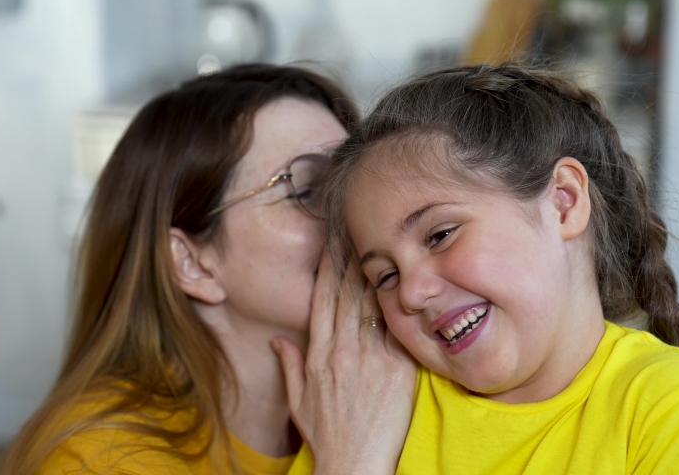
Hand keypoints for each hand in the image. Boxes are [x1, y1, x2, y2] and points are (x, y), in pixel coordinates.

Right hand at [271, 253, 417, 474]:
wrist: (355, 464)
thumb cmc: (327, 434)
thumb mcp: (299, 399)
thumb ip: (289, 364)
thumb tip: (278, 339)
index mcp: (318, 354)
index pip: (323, 298)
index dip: (328, 266)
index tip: (333, 241)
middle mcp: (343, 350)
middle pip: (348, 291)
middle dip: (352, 255)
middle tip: (358, 226)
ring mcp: (371, 358)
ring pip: (372, 302)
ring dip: (374, 269)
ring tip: (379, 241)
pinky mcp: (398, 369)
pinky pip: (397, 328)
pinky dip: (397, 302)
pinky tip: (400, 279)